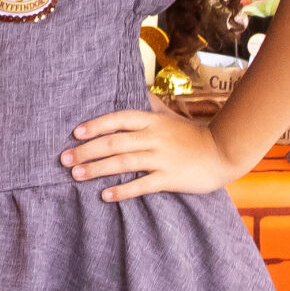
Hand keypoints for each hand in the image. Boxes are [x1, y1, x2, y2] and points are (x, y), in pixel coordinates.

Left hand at [62, 108, 245, 201]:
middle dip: (86, 150)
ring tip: (76, 175)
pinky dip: (122, 191)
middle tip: (64, 159)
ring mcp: (161, 158)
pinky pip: (142, 185)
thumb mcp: (169, 118)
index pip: (117, 119)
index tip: (75, 133)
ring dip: (97, 169)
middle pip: (114, 142)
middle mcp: (153, 137)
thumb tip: (136, 94)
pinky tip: (105, 196)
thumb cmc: (193, 136)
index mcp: (152, 121)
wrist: (224, 151)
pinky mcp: (170, 178)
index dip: (95, 125)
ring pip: (123, 162)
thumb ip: (150, 108)